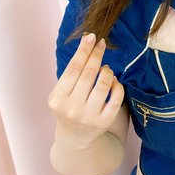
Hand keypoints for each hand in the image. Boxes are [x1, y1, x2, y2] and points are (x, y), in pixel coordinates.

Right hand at [48, 33, 124, 149]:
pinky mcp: (104, 121)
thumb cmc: (69, 107)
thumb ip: (72, 73)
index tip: (91, 36)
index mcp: (58, 99)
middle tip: (102, 44)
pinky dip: (117, 85)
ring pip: (104, 84)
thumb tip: (89, 43)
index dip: (83, 51)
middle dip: (97, 55)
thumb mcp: (62, 92)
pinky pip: (116, 97)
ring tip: (106, 69)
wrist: (75, 137)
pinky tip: (113, 81)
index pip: (73, 69)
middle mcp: (71, 108)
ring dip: (107, 71)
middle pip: (89, 74)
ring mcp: (88, 116)